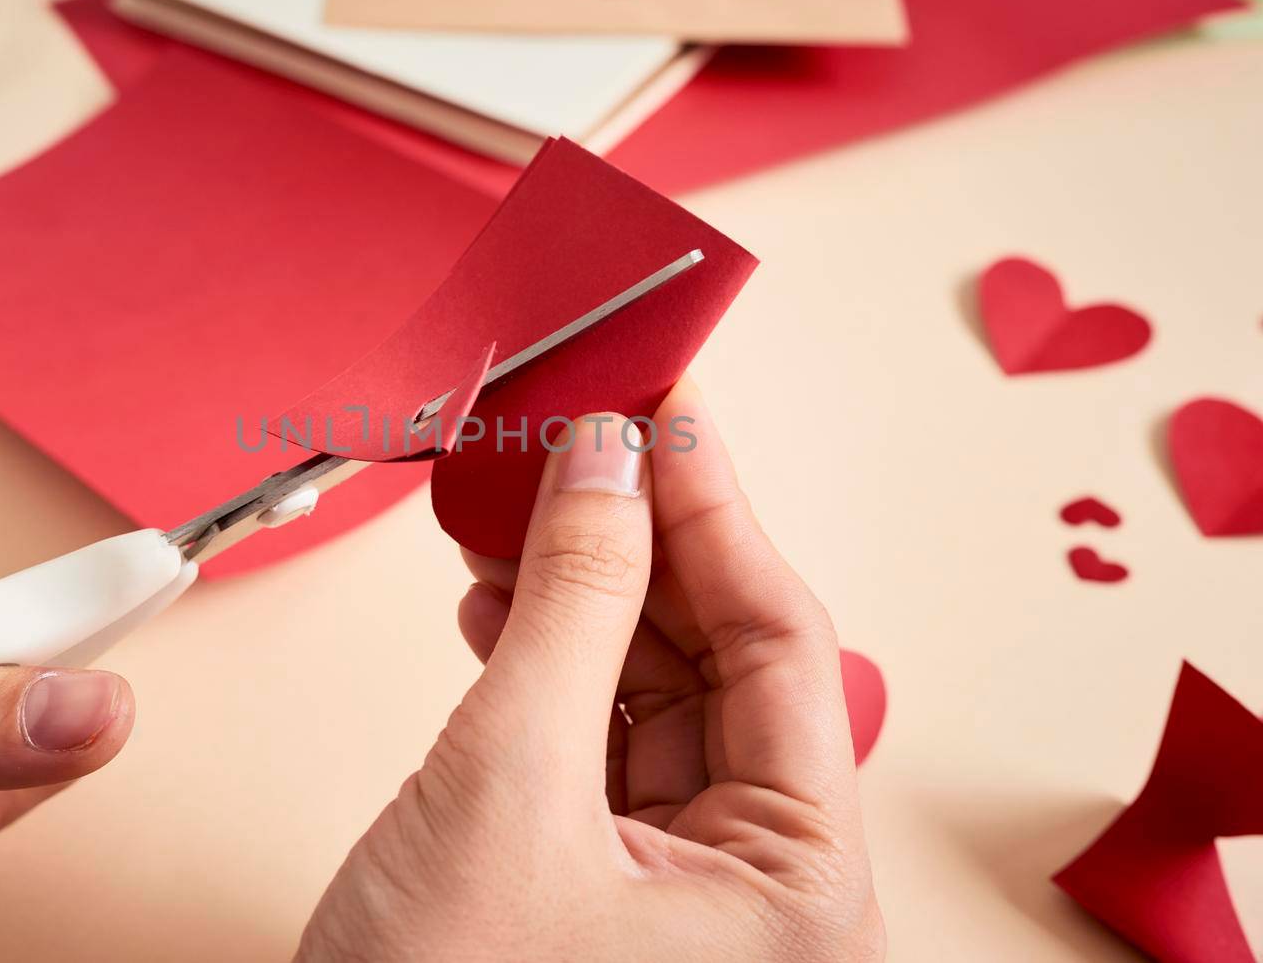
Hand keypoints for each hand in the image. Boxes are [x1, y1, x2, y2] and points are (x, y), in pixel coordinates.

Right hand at [298, 379, 881, 960]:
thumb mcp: (507, 782)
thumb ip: (571, 605)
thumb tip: (606, 462)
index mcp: (800, 892)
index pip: (781, 648)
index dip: (718, 512)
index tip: (665, 408)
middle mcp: (761, 892)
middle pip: (719, 662)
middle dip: (642, 543)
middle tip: (585, 438)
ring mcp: (680, 888)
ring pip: (653, 691)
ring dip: (584, 594)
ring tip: (522, 505)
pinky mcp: (602, 880)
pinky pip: (596, 737)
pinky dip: (548, 662)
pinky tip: (499, 600)